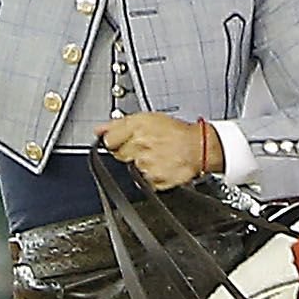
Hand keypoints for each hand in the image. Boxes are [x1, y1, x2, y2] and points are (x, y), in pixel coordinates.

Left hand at [97, 112, 213, 187]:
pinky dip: (152, 175)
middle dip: (129, 151)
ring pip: (133, 167)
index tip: (120, 141)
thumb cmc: (177, 132)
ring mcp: (147, 164)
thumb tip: (99, 129)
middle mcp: (140, 145)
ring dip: (142, 163)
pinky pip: (145, 180)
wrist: (199, 147)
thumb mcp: (148, 118)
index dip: (114, 140)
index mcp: (137, 127)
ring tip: (158, 154)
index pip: (109, 140)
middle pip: (119, 154)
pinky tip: (162, 164)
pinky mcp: (154, 179)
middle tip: (145, 146)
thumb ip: (119, 124)